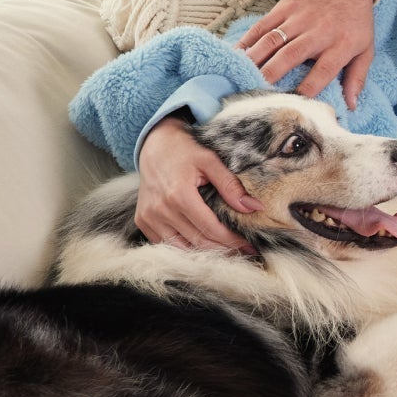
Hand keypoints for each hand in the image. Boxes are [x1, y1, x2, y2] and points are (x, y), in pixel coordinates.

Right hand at [137, 117, 261, 252]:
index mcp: (179, 195)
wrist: (153, 144)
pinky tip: (202, 246)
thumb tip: (253, 207)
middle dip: (222, 249)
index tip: (249, 245)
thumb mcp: (210, 161)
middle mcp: (160, 210)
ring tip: (226, 252)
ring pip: (180, 247)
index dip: (232, 240)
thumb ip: (231, 185)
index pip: (210, 228)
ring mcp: (148, 217)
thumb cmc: (184, 150)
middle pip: (197, 241)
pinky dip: (183, 247)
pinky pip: (165, 243)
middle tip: (243, 252)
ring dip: (204, 253)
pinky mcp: (142, 220)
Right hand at [240, 0, 376, 107]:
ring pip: (272, 40)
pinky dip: (247, 40)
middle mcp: (318, 31)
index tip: (295, 104)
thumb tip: (351, 105)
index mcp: (341, 44)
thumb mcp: (366, 48)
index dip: (309, 87)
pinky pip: (262, 25)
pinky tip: (236, 54)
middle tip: (256, 92)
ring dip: (255, 59)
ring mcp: (299, 18)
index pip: (324, 70)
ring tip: (241, 76)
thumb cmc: (355, 21)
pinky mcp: (284, 7)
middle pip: (291, 54)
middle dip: (271, 74)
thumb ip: (357, 77)